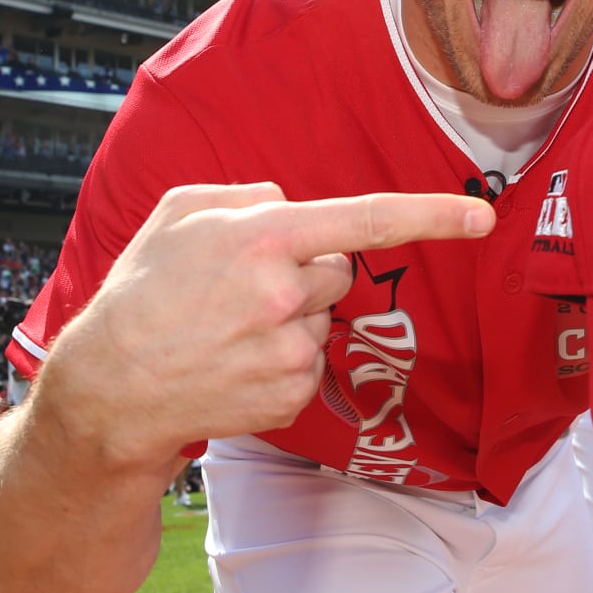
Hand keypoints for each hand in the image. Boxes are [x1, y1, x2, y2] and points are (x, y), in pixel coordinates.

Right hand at [34, 183, 494, 471]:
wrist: (110, 391)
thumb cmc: (140, 293)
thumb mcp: (177, 213)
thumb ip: (247, 195)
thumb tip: (291, 203)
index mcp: (263, 239)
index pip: (367, 220)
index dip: (432, 215)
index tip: (482, 216)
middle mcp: (286, 296)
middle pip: (339, 271)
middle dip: (306, 272)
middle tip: (242, 289)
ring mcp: (291, 352)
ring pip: (323, 320)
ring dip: (290, 319)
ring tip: (226, 330)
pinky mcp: (291, 397)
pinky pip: (310, 363)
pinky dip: (281, 361)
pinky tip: (233, 363)